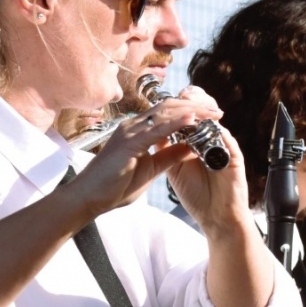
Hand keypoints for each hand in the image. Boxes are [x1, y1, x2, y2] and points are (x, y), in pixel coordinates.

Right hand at [74, 93, 218, 213]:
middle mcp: (133, 126)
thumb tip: (191, 147)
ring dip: (191, 111)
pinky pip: (156, 129)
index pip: (168, 114)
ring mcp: (129, 131)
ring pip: (166, 114)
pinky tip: (193, 120)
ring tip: (213, 113)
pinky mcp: (128, 142)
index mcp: (138, 131)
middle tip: (218, 110)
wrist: (87, 199)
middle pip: (170, 108)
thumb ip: (169, 156)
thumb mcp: (151, 170)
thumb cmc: (113, 187)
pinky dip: (176, 123)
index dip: (191, 111)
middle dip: (196, 107)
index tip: (212, 115)